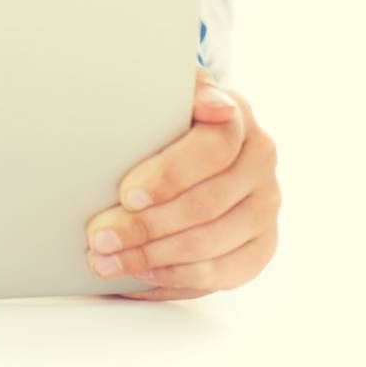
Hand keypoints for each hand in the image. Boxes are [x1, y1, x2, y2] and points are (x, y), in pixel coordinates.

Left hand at [81, 65, 280, 300]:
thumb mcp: (172, 89)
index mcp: (241, 120)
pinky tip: (138, 273)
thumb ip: (185, 88)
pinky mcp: (261, 246)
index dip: (169, 175)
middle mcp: (261, 164)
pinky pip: (219, 276)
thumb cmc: (174, 113)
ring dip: (151, 258)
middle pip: (206, 206)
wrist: (204, 138)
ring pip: (209, 246)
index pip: (214, 150)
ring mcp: (266, 207)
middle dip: (145, 227)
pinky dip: (174, 278)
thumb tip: (215, 106)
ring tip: (106, 260)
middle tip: (99, 236)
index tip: (126, 193)